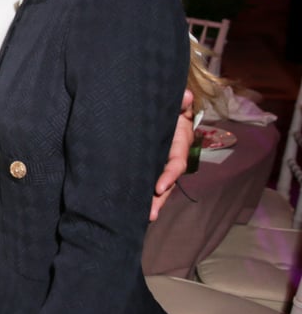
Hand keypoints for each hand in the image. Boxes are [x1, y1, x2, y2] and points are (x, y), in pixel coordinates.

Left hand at [150, 89, 193, 220]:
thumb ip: (180, 101)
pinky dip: (139, 192)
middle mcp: (170, 158)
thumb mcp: (176, 103)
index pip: (175, 163)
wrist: (161, 108)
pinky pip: (144, 179)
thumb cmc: (170, 106)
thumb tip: (185, 96)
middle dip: (159, 199)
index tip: (159, 188)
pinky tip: (130, 207)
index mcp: (178, 144)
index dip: (169, 176)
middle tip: (149, 214)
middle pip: (166, 182)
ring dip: (150, 202)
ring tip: (140, 217)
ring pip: (156, 186)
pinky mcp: (146, 164)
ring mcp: (158, 163)